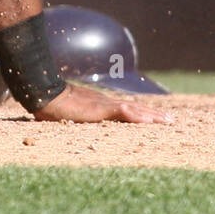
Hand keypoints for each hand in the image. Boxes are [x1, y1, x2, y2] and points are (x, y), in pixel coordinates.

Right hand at [32, 82, 173, 123]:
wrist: (43, 92)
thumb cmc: (50, 102)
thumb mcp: (67, 110)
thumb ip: (75, 112)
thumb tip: (73, 116)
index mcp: (98, 104)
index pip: (124, 108)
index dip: (140, 112)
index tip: (154, 117)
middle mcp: (104, 102)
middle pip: (134, 108)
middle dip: (153, 115)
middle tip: (171, 120)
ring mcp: (104, 104)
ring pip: (134, 109)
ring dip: (152, 116)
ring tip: (168, 121)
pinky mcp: (101, 108)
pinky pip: (124, 112)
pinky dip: (138, 116)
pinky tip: (150, 121)